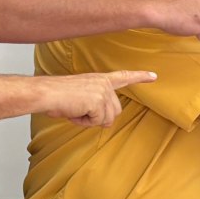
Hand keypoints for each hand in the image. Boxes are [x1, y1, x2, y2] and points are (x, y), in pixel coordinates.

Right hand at [42, 70, 156, 126]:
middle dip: (99, 117)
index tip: (154, 76)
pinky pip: (96, 122)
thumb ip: (96, 103)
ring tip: (75, 109)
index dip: (139, 77)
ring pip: (106, 119)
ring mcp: (102, 92)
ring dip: (90, 120)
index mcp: (99, 79)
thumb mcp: (81, 96)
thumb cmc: (57, 95)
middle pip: (115, 111)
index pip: (123, 76)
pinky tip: (74, 112)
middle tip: (80, 111)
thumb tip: (103, 120)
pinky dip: (84, 122)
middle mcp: (103, 84)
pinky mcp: (98, 102)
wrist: (45, 93)